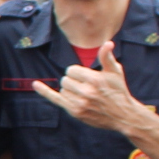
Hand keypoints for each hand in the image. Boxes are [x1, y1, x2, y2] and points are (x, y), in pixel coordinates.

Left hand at [33, 40, 147, 132]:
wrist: (122, 115)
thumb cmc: (118, 91)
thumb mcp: (115, 72)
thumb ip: (107, 57)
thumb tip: (107, 43)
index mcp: (95, 80)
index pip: (71, 70)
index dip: (78, 72)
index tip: (87, 77)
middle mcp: (86, 92)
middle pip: (65, 79)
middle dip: (74, 81)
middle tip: (87, 87)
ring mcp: (79, 103)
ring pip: (62, 89)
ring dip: (70, 90)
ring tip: (85, 94)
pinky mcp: (74, 112)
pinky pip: (55, 99)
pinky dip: (44, 91)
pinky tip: (36, 84)